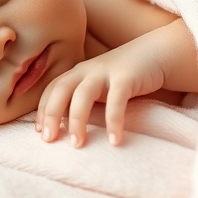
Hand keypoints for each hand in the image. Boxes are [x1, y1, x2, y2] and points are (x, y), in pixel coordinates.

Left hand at [35, 38, 167, 147]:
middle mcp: (88, 70)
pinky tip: (114, 141)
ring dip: (77, 120)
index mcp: (78, 72)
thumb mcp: (100, 85)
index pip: (52, 89)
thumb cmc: (125, 76)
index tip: (40, 132)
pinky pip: (116, 100)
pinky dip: (113, 121)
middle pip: (61, 89)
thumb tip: (67, 127)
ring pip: (83, 94)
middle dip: (51, 114)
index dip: (43, 109)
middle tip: (49, 140)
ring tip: (77, 144)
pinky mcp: (127, 77)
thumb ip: (84, 99)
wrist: (157, 53)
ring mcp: (106, 71)